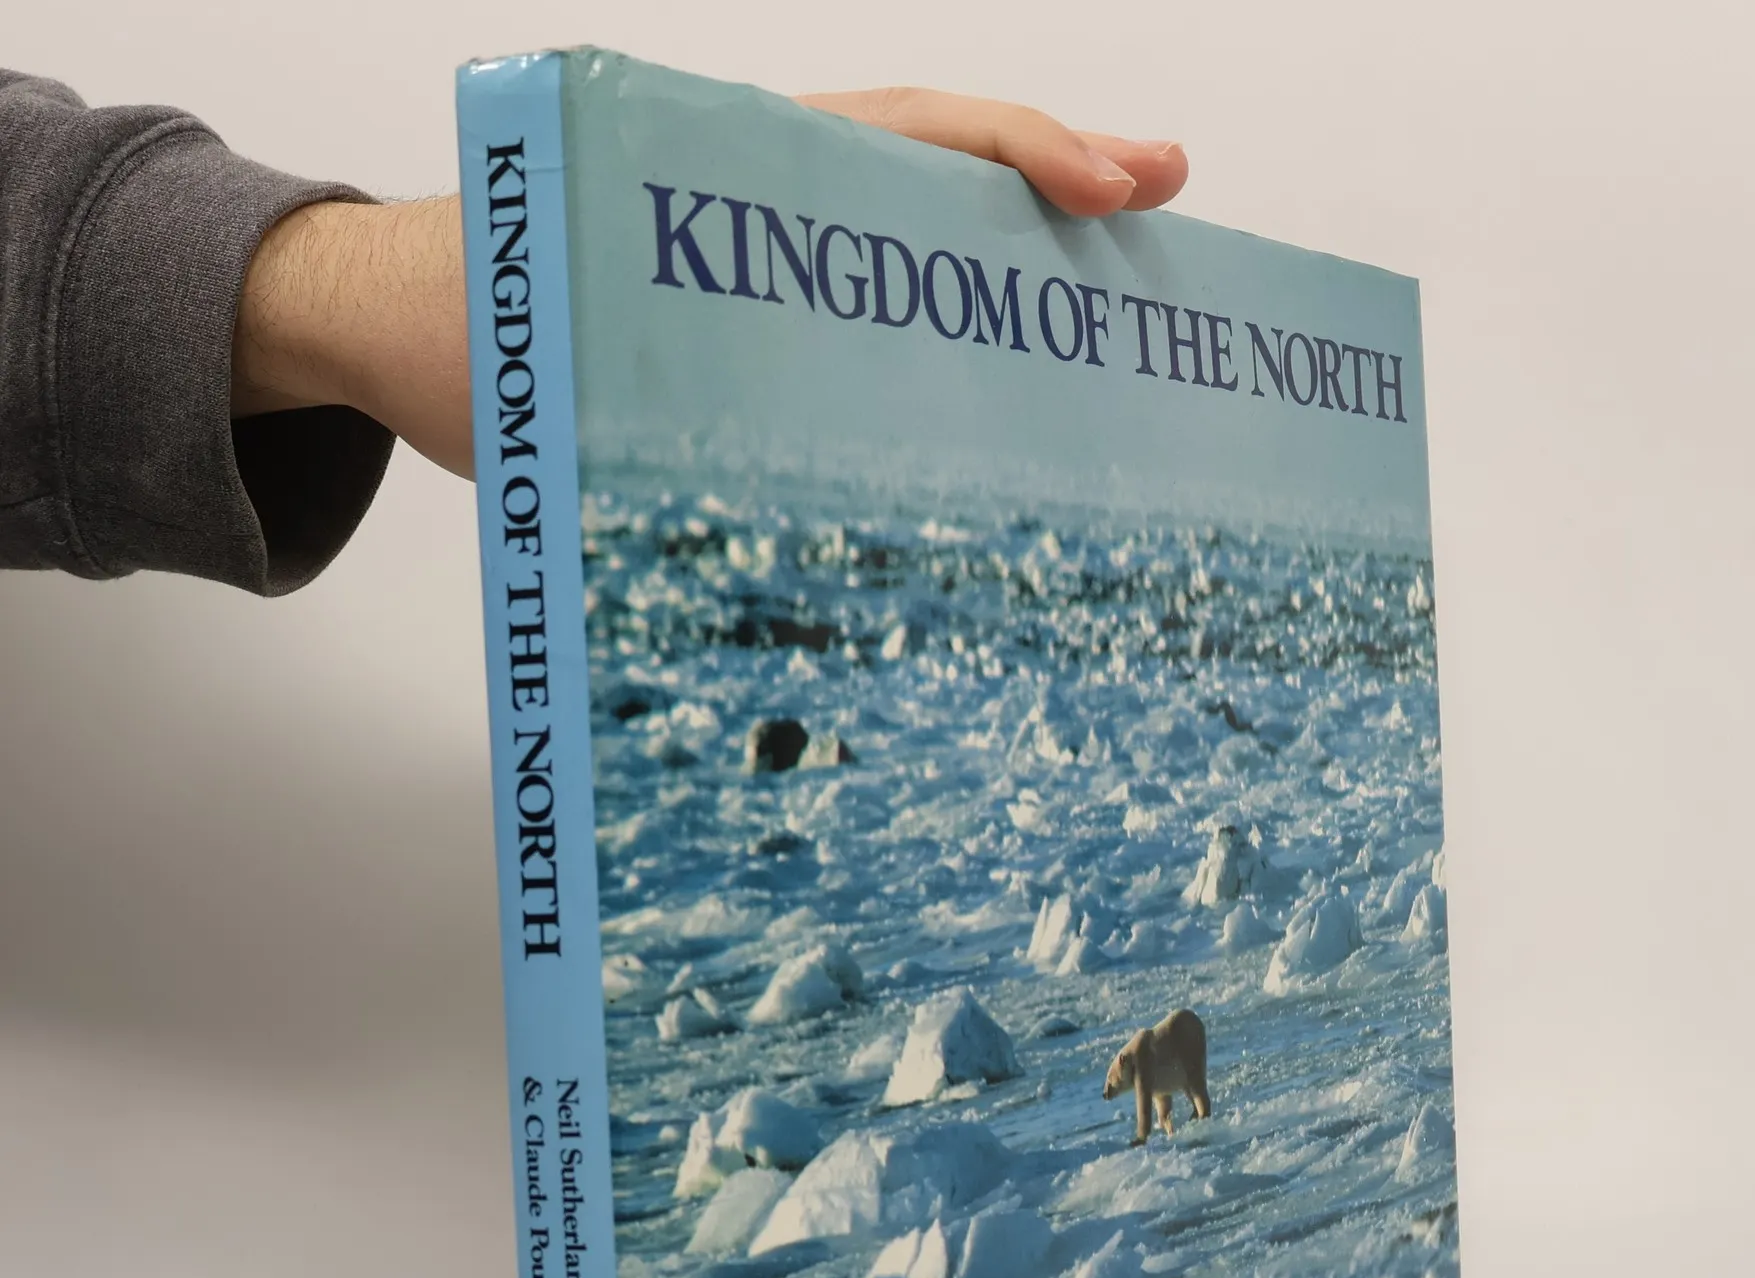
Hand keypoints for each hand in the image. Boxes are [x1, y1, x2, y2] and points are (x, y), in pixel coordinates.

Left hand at [231, 88, 1189, 478]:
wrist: (394, 329)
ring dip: (1020, 263)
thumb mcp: (538, 345)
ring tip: (1124, 298)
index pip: (909, 133)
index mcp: (736, 174)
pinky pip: (879, 309)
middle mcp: (774, 199)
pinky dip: (955, 328)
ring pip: (923, 240)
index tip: (1111, 186)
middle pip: (944, 168)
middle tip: (1168, 196)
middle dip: (1061, 180)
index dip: (1020, 153)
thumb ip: (614, 379)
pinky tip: (1014, 379)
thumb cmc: (469, 327)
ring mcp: (778, 256)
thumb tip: (715, 476)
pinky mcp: (767, 321)